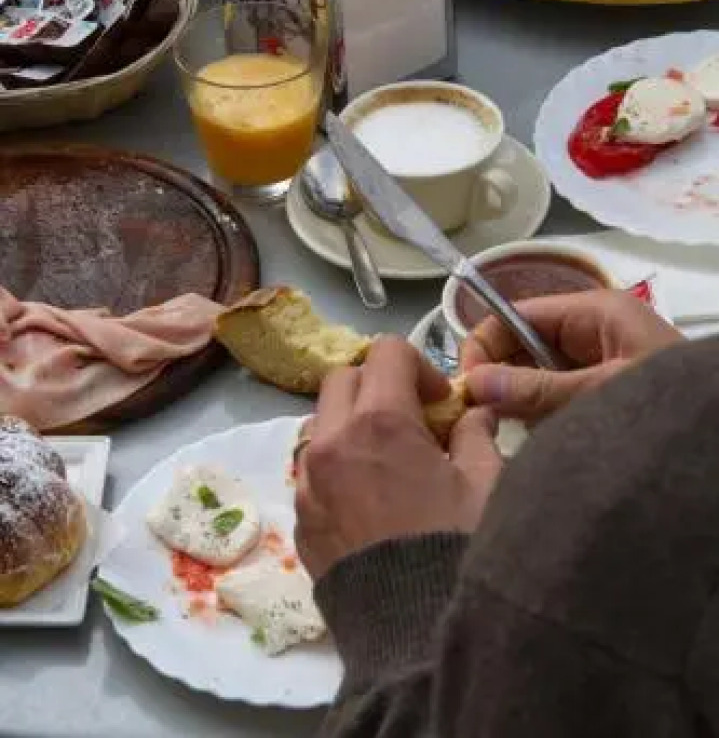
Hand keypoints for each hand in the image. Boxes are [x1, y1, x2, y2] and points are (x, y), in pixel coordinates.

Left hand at [295, 336, 501, 581]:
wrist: (415, 635)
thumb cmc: (456, 550)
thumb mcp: (486, 485)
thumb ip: (477, 435)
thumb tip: (475, 415)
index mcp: (379, 421)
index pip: (386, 352)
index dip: (418, 365)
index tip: (440, 401)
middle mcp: (331, 442)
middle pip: (343, 379)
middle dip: (378, 386)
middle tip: (412, 422)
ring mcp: (308, 483)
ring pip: (319, 424)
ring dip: (350, 425)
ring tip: (386, 462)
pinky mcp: (299, 521)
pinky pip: (310, 473)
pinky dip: (335, 468)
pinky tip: (368, 500)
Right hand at [461, 289, 681, 421]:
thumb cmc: (666, 408)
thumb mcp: (600, 396)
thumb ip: (536, 391)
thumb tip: (473, 383)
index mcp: (595, 312)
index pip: (518, 315)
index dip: (485, 344)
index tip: (465, 386)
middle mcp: (594, 330)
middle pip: (525, 344)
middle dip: (501, 376)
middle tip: (481, 418)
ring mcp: (602, 362)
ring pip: (539, 374)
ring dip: (522, 401)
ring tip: (509, 432)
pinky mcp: (607, 392)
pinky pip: (560, 396)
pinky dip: (545, 417)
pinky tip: (541, 440)